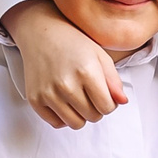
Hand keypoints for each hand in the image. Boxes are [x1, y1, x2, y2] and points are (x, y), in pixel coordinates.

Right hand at [4, 0, 125, 128]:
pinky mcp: (35, 99)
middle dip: (96, 108)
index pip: (107, 107)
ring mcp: (48, 93)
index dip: (109, 102)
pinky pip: (56, 123)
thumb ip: (114, 81)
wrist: (40, 33)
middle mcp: (66, 84)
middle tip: (89, 93)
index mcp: (86, 71)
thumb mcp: (100, 55)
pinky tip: (63, 100)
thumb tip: (122, 102)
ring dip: (80, 114)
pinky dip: (63, 116)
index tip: (103, 94)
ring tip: (77, 97)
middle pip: (93, 117)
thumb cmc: (72, 43)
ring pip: (76, 124)